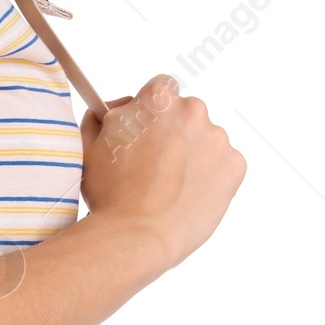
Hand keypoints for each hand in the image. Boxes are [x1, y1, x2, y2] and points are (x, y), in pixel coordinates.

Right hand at [79, 75, 245, 271]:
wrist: (137, 236)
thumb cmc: (110, 195)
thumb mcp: (90, 147)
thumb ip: (101, 117)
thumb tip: (110, 110)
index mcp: (158, 99)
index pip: (160, 89)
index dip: (150, 111)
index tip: (144, 131)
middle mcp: (193, 111)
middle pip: (186, 114)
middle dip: (172, 134)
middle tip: (153, 167)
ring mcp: (217, 138)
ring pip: (205, 141)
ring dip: (191, 156)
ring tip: (169, 188)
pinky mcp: (235, 165)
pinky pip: (222, 165)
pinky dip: (209, 177)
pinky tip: (187, 196)